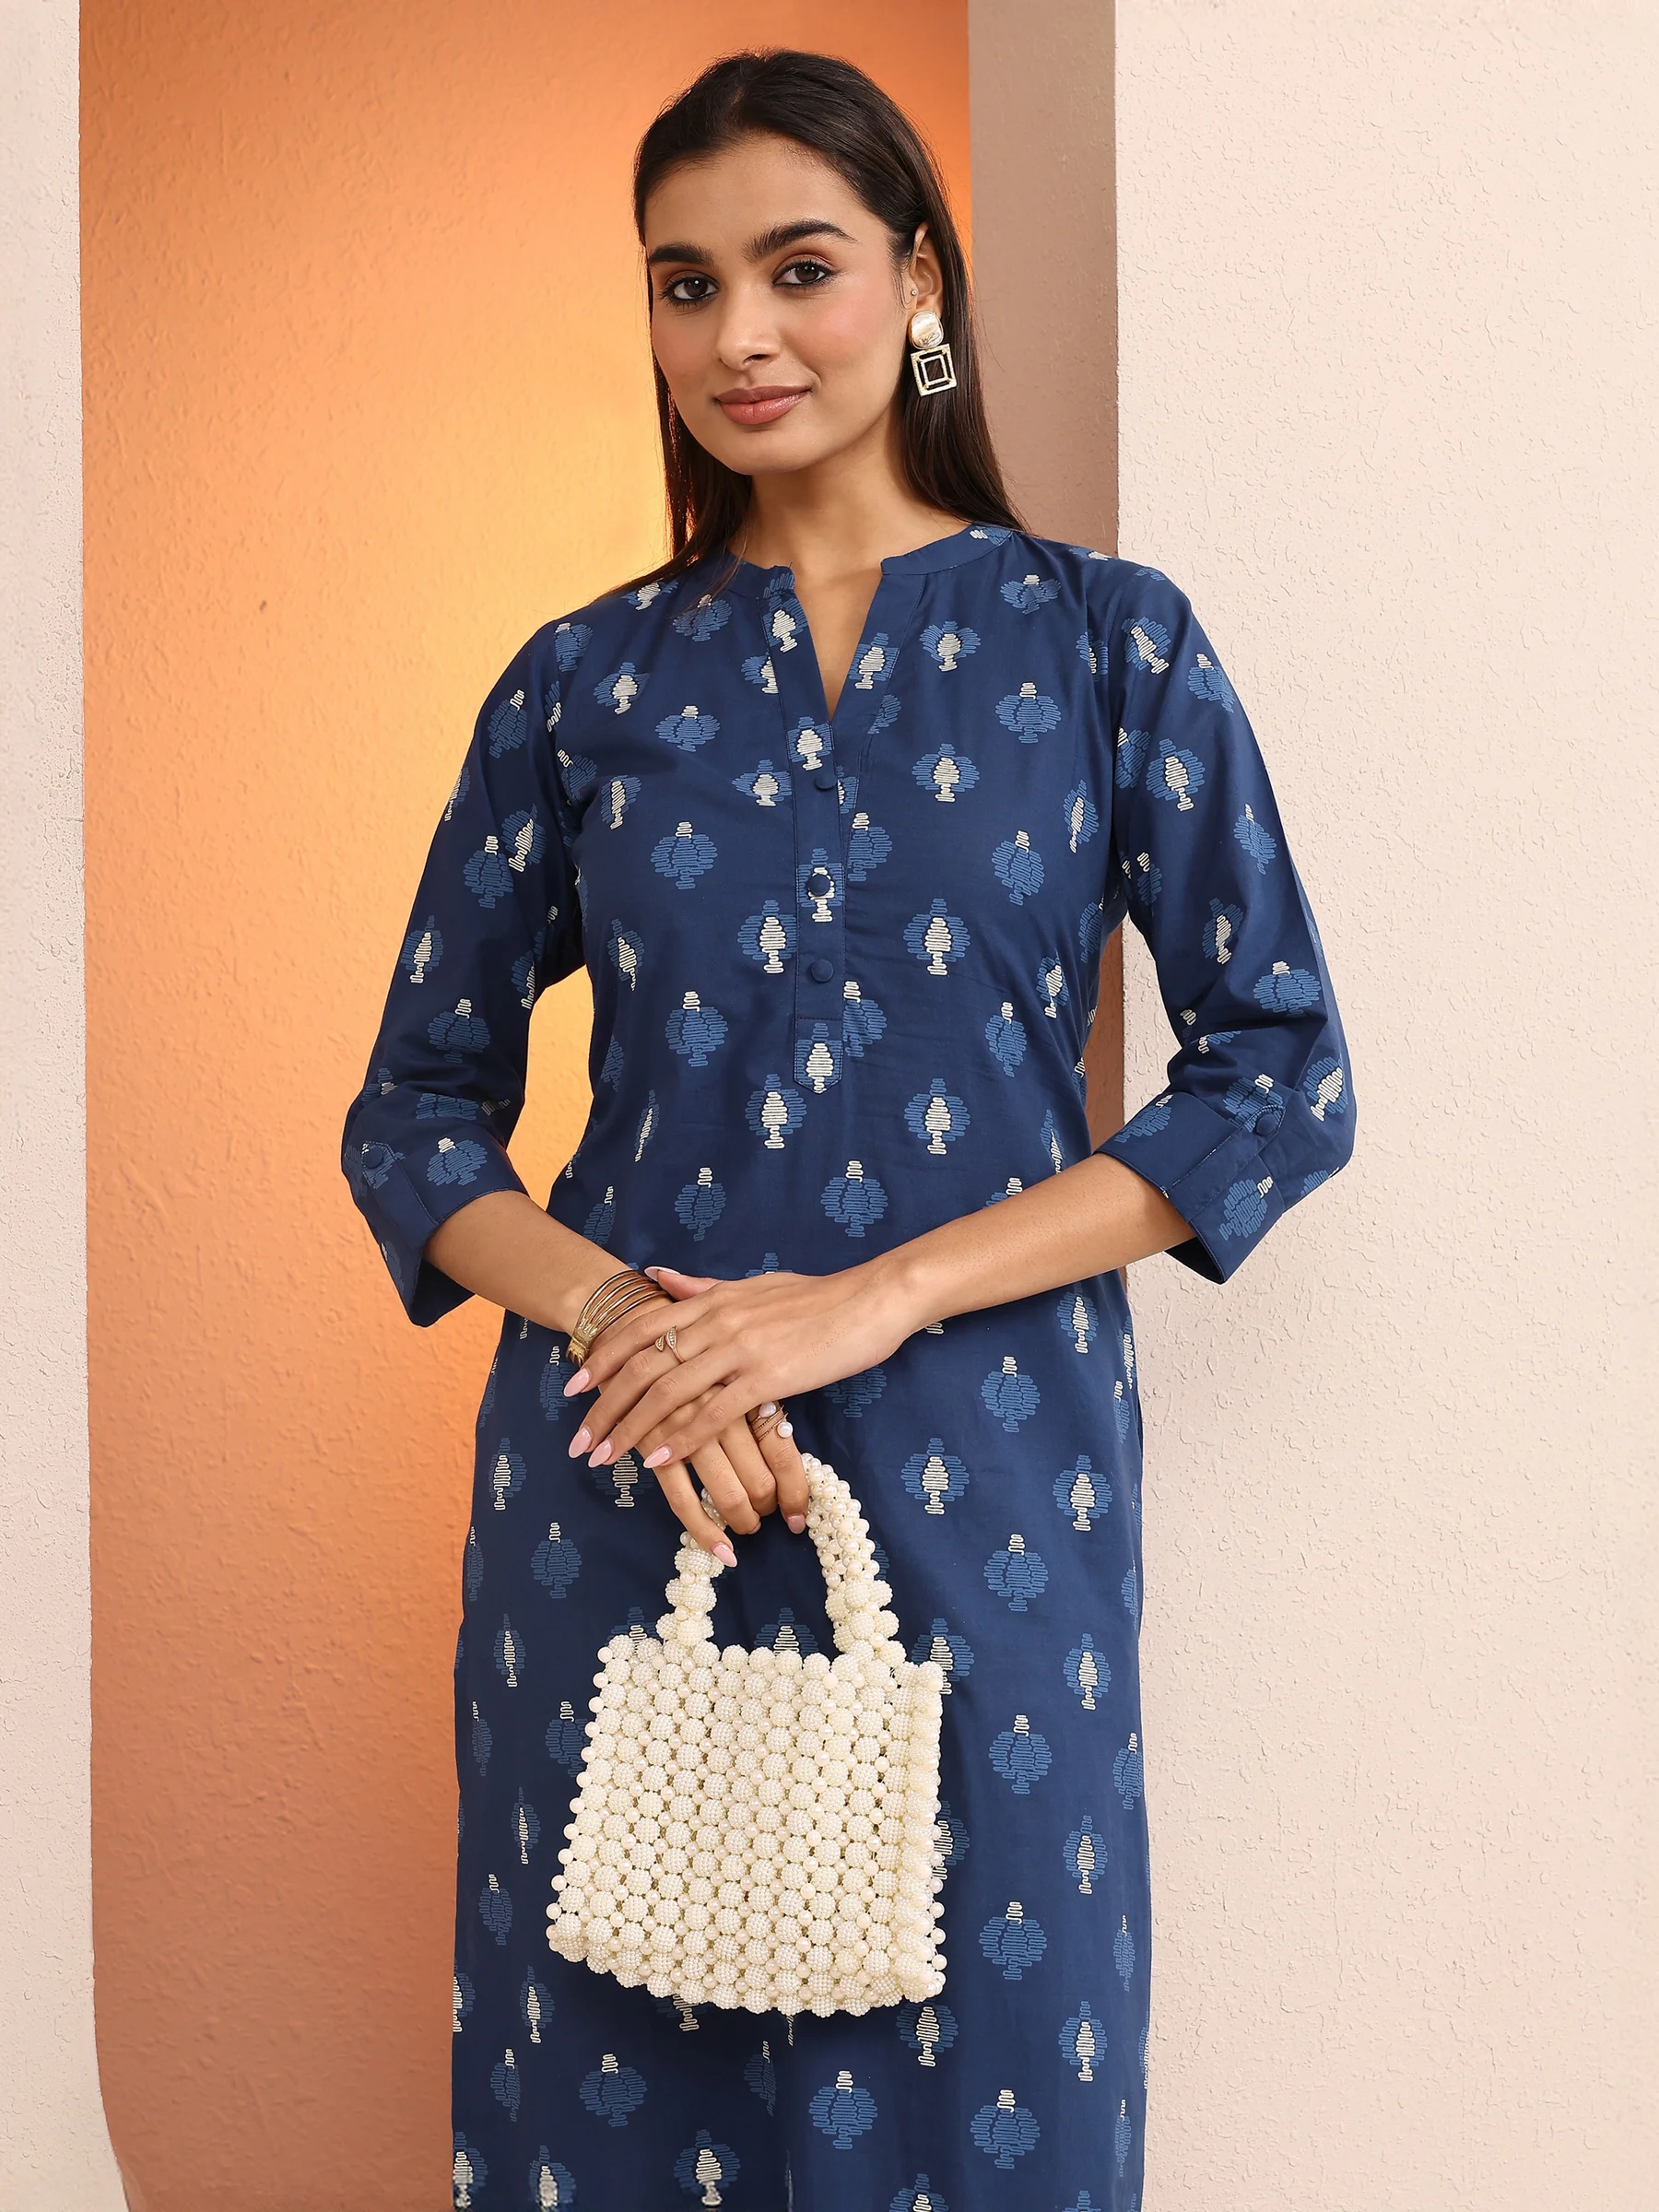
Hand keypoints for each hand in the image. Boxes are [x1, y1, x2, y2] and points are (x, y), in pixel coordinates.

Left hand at [561, 1258, 917, 1554]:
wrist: (871, 1299)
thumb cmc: (818, 1297)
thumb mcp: (754, 1285)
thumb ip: (703, 1287)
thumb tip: (658, 1278)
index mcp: (712, 1299)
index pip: (641, 1326)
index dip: (604, 1357)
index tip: (575, 1384)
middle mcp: (718, 1321)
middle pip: (643, 1364)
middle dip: (605, 1405)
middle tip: (579, 1439)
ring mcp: (741, 1349)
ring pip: (669, 1391)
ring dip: (632, 1428)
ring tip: (606, 1457)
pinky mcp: (768, 1377)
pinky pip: (713, 1412)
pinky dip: (681, 1438)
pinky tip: (660, 1461)